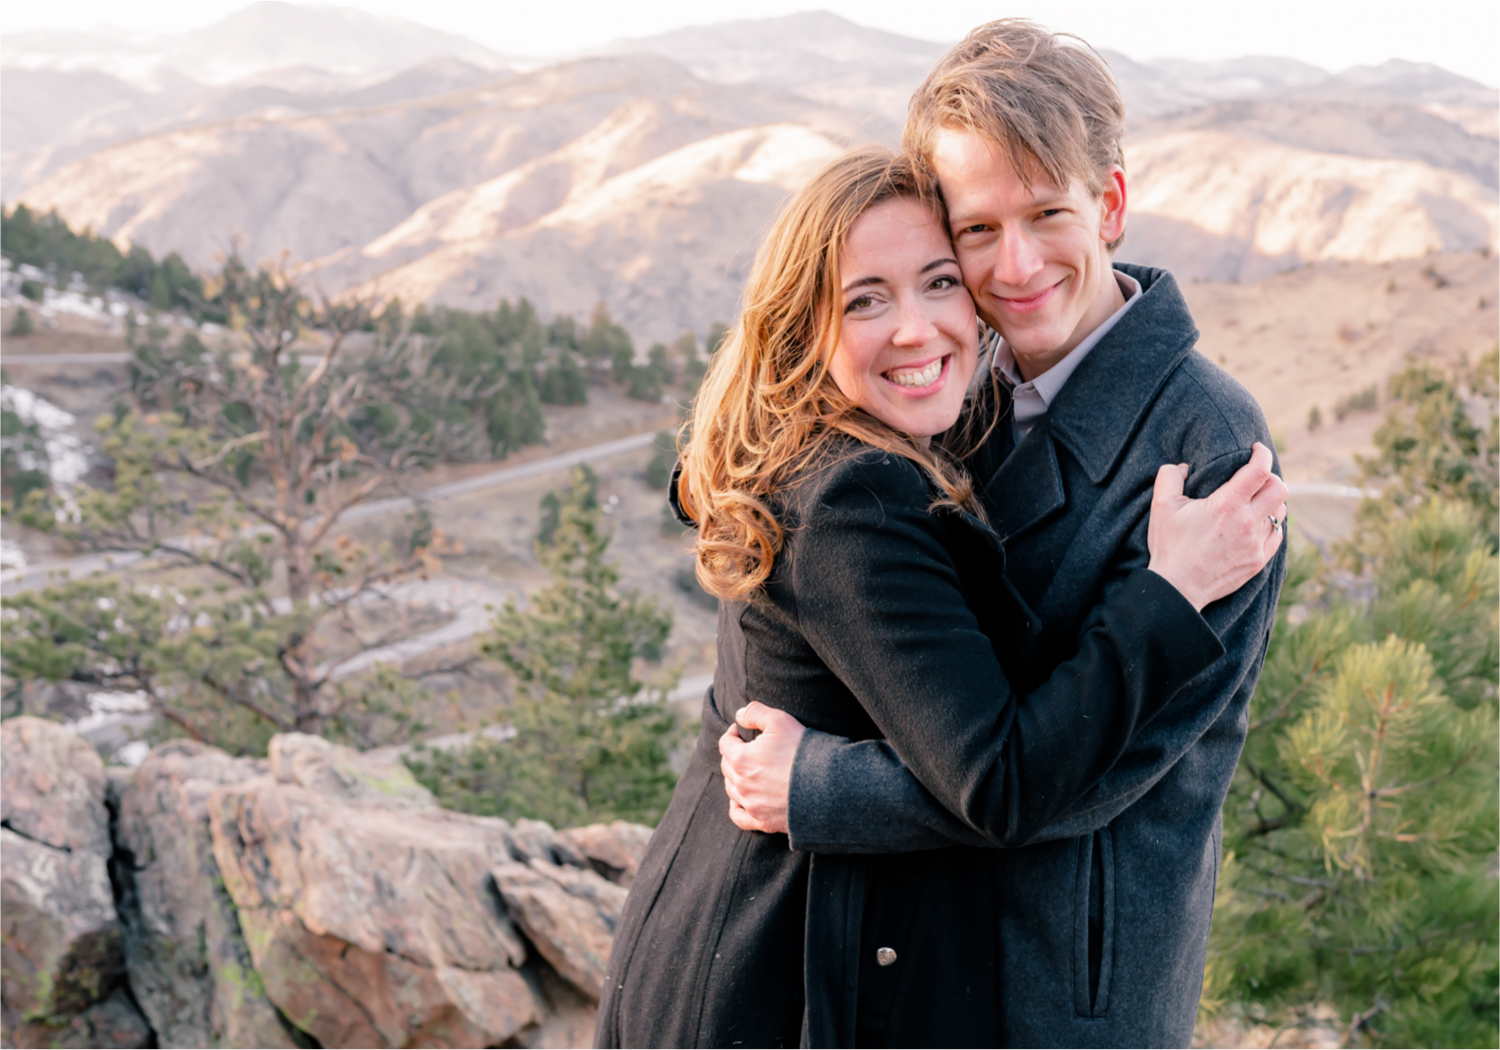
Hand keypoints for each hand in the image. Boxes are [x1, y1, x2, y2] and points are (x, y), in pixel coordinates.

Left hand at [718, 701, 805, 833]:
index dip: (732, 733)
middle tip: (747, 748)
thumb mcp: (780, 720)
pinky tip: (741, 800)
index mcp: (742, 759)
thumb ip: (755, 712)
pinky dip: (736, 807)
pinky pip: (738, 817)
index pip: (725, 743)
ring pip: (731, 789)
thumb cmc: (802, 752)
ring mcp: (751, 805)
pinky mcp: (762, 821)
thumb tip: (739, 715)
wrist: (826, 787)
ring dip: (735, 777)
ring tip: (747, 770)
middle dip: (733, 754)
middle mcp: (741, 784)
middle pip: (726, 766)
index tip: (742, 731)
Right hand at [1147, 442, 1287, 610]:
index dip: (1262, 454)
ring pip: (1281, 512)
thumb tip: (1185, 467)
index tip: (1256, 449)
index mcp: (1226, 505)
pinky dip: (1270, 525)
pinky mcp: (1258, 561)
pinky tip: (1255, 524)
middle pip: (1279, 489)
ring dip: (1271, 501)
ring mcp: (1256, 544)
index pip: (1259, 471)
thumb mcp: (1161, 506)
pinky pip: (1277, 535)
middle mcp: (1247, 523)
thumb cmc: (1169, 546)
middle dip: (1270, 477)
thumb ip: (1170, 476)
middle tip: (1255, 478)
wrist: (1178, 588)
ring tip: (1255, 501)